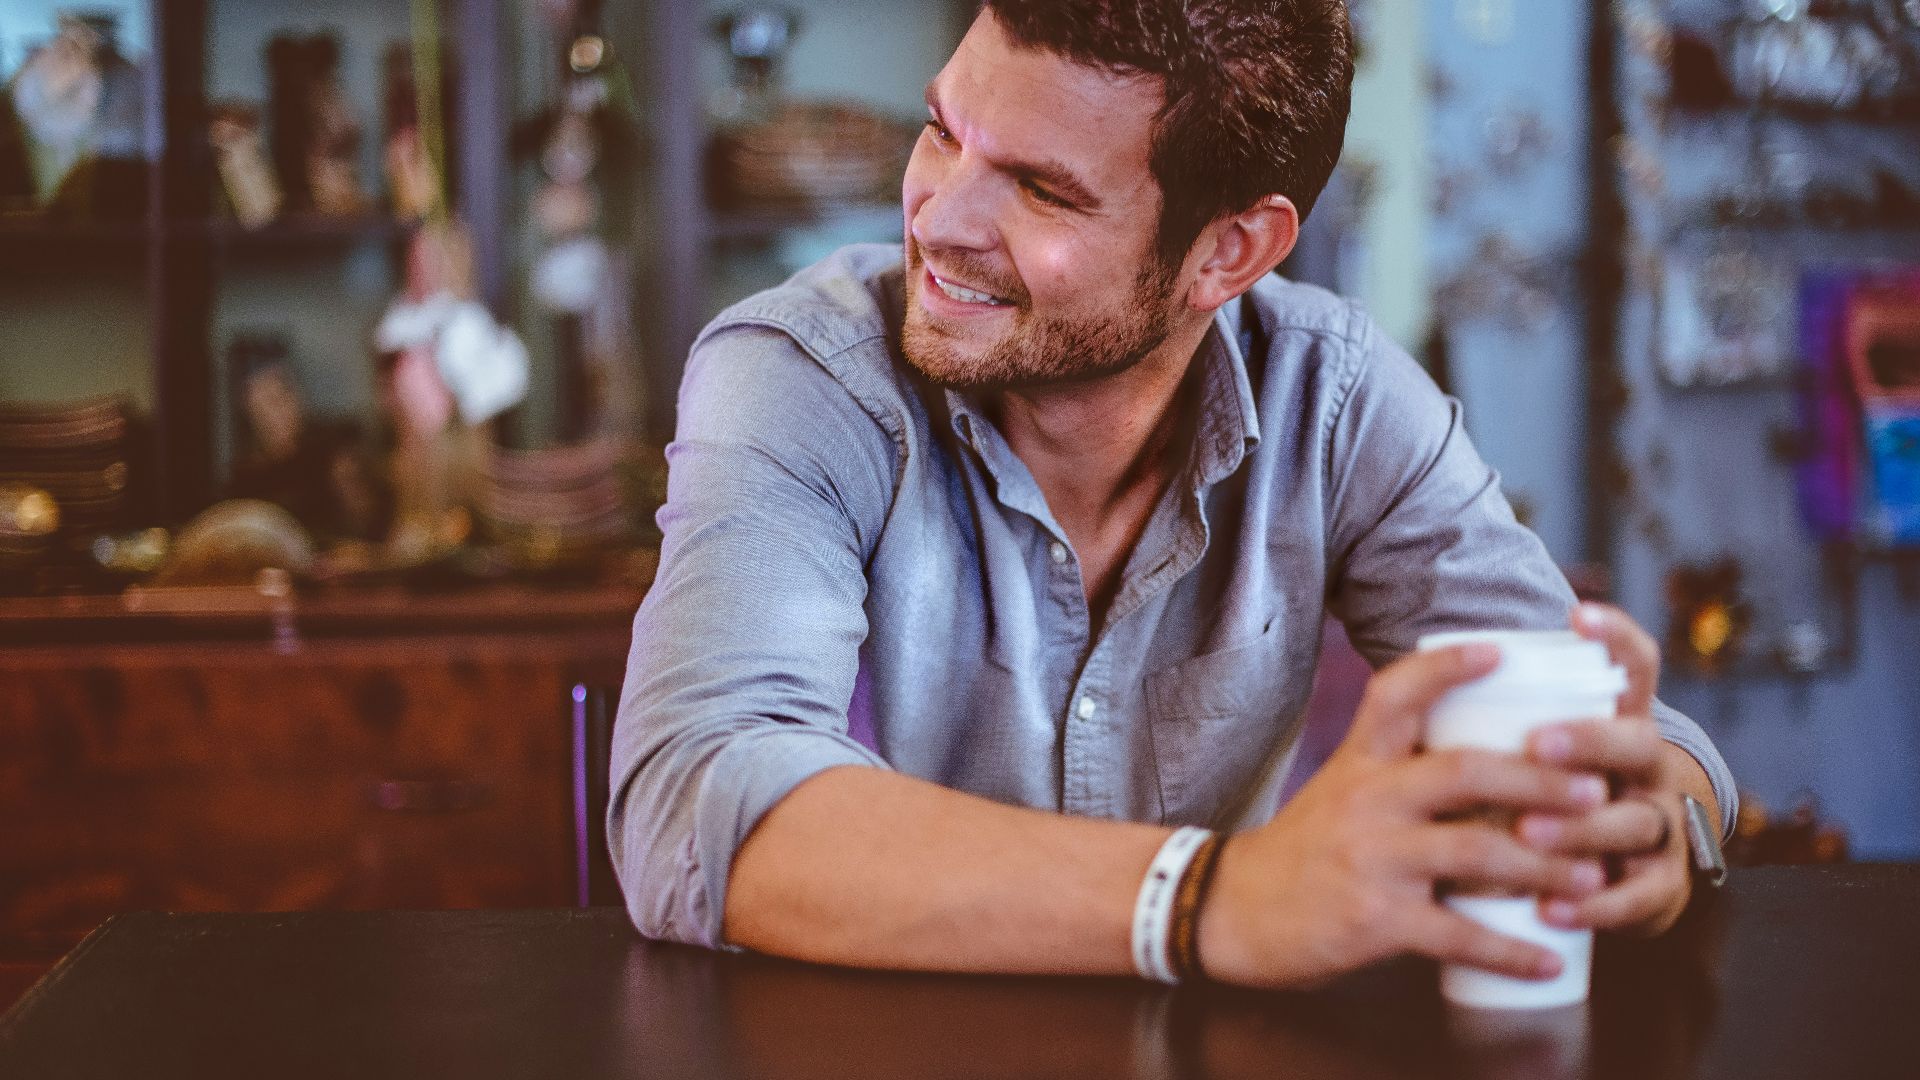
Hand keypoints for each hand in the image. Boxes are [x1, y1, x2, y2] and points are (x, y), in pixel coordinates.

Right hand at [1197, 642, 1611, 988]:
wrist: (1232, 910)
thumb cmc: (1303, 850)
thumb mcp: (1341, 790)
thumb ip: (1403, 774)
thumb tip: (1493, 765)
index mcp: (1361, 761)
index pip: (1399, 694)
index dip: (1448, 667)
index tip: (1500, 649)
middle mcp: (1368, 799)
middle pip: (1465, 772)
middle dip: (1540, 779)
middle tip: (1595, 791)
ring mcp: (1373, 858)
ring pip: (1476, 851)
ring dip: (1546, 866)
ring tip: (1595, 878)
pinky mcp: (1376, 919)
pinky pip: (1458, 933)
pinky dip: (1510, 951)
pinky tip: (1546, 961)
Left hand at [1519, 603, 1698, 936]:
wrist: (1614, 877)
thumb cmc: (1548, 798)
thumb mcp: (1533, 754)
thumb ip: (1499, 717)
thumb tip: (1424, 663)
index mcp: (1617, 724)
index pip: (1634, 667)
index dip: (1616, 636)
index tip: (1578, 615)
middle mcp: (1648, 768)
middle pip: (1637, 741)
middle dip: (1589, 740)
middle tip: (1537, 742)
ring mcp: (1659, 826)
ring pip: (1634, 821)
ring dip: (1581, 827)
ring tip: (1529, 832)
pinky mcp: (1659, 887)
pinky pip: (1637, 897)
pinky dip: (1595, 904)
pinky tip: (1554, 908)